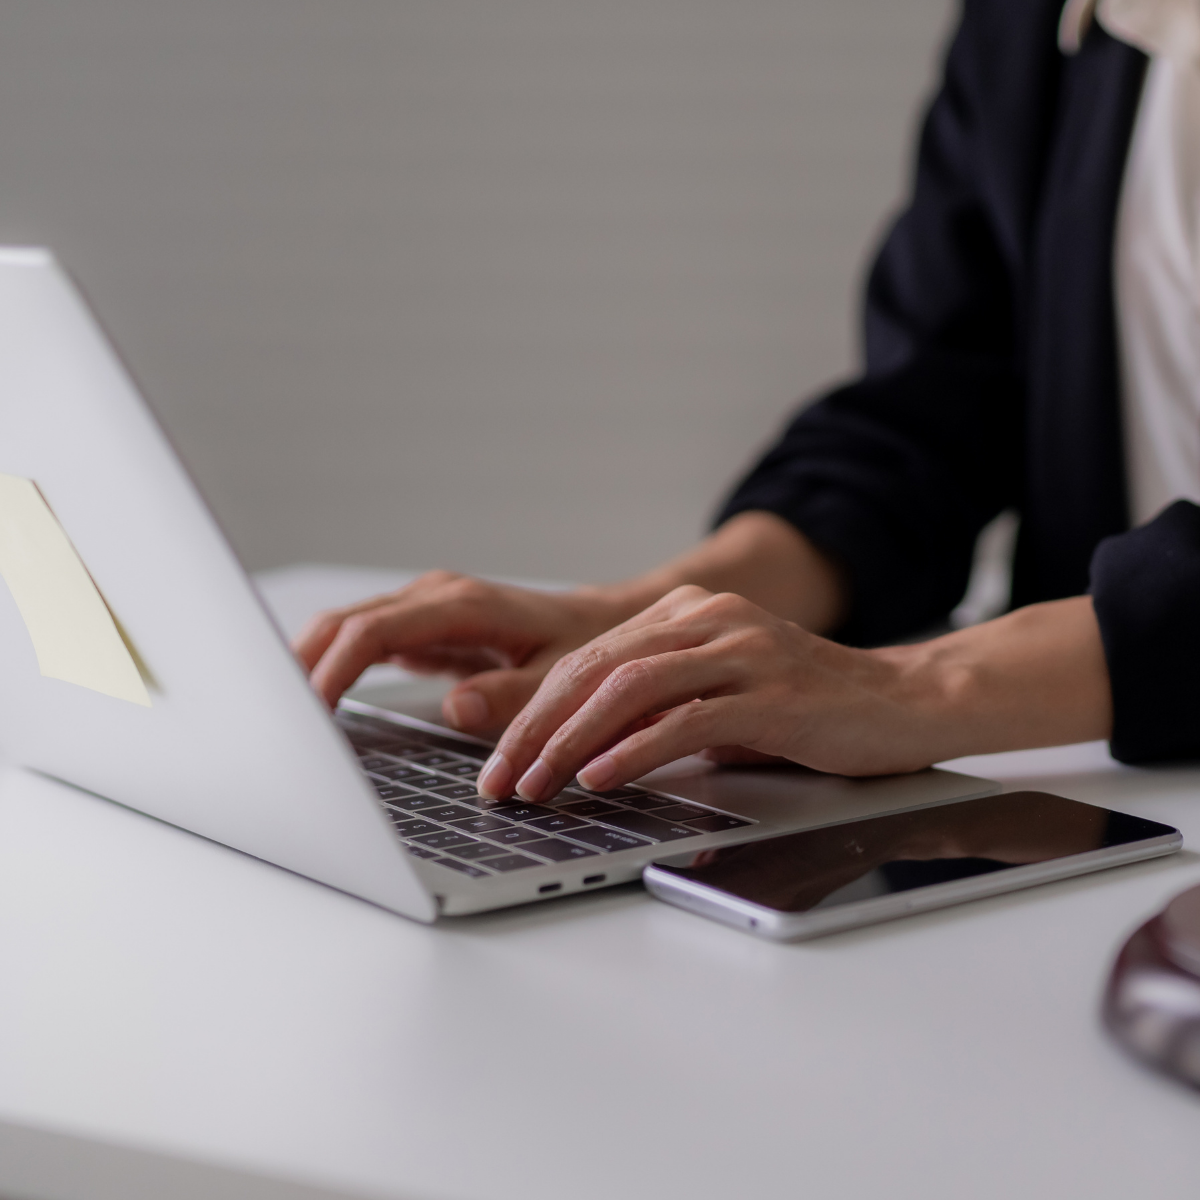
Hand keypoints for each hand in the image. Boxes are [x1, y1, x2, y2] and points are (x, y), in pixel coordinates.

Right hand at [292, 571, 633, 731]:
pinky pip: (362, 642)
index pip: (373, 632)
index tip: (309, 713)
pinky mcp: (420, 628)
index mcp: (462, 605)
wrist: (603, 623)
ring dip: (308, 664)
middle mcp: (434, 598)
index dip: (332, 671)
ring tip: (278, 715)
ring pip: (344, 628)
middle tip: (272, 719)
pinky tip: (313, 704)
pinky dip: (332, 668)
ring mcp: (422, 609)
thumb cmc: (588, 649)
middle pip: (342, 623)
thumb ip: (511, 695)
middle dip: (299, 665)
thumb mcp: (562, 677)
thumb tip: (457, 706)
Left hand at [475, 585, 929, 801]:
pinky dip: (634, 750)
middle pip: (595, 670)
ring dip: (571, 743)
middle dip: (536, 730)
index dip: (533, 714)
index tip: (500, 763)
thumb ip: (654, 709)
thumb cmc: (803, 709)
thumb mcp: (715, 698)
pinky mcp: (773, 691)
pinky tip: (600, 778)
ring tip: (538, 787)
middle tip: (501, 781)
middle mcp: (707, 619)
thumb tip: (576, 751)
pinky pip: (687, 718)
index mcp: (684, 613)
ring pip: (630, 688)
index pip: (586, 661)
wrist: (902, 702)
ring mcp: (742, 650)